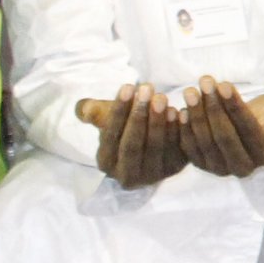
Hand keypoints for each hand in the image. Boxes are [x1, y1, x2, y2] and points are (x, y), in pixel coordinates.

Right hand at [77, 83, 191, 189]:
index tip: (127, 86)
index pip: (109, 137)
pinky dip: (177, 130)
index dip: (118, 111)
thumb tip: (85, 109)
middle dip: (138, 115)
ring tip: (161, 97)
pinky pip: (176, 149)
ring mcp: (153, 175)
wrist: (153, 143)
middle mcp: (127, 176)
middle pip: (132, 144)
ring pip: (155, 147)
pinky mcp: (175, 169)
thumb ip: (93, 111)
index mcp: (106, 163)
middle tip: (147, 89)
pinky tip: (178, 111)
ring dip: (158, 121)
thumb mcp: (107, 119)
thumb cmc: (125, 126)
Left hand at [172, 77, 263, 176]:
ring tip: (190, 91)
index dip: (235, 106)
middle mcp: (244, 167)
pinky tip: (181, 111)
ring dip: (196, 114)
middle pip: (224, 136)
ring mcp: (221, 170)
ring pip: (205, 142)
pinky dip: (184, 130)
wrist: (252, 133)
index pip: (248, 129)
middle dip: (212, 107)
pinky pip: (190, 149)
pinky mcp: (203, 166)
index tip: (224, 84)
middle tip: (204, 83)